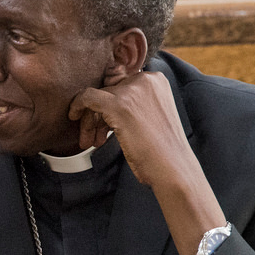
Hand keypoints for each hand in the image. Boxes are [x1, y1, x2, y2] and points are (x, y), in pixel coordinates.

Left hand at [69, 71, 224, 254]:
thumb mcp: (152, 124)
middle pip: (106, 88)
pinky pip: (87, 99)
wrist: (175, 174)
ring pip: (95, 96)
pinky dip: (79, 112)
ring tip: (90, 142)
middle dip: (95, 113)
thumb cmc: (164, 157)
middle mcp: (146, 80)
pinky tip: (80, 130)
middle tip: (91, 137)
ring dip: (88, 119)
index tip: (102, 126)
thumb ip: (135, 109)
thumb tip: (109, 108)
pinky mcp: (120, 105)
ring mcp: (133, 91)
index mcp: (156, 81)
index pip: (119, 81)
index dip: (106, 103)